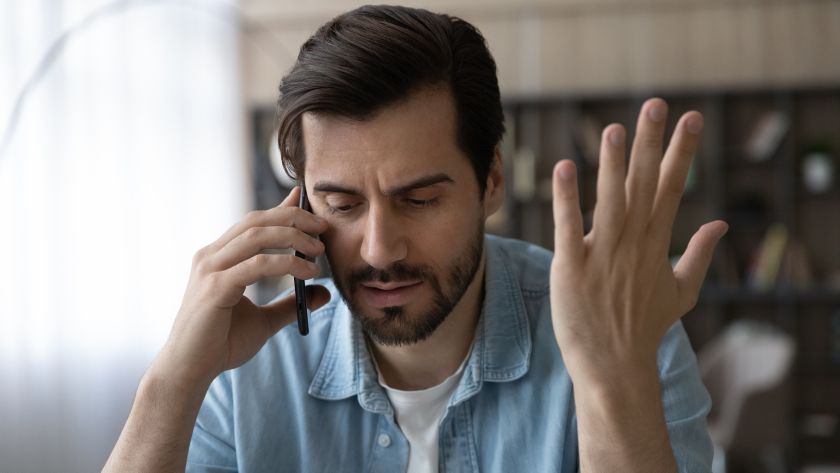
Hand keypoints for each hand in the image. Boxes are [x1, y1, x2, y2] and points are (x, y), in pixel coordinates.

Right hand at [153, 186, 330, 387]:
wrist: (189, 371)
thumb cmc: (219, 345)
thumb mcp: (264, 321)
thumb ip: (289, 304)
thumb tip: (324, 293)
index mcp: (217, 258)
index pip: (252, 223)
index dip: (281, 209)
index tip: (306, 203)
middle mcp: (210, 256)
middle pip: (256, 221)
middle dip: (293, 218)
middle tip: (323, 227)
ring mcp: (210, 269)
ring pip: (257, 236)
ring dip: (293, 236)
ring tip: (319, 249)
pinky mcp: (215, 287)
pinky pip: (257, 265)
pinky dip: (287, 263)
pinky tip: (308, 272)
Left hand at [549, 98, 727, 382]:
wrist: (614, 367)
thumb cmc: (644, 329)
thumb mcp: (681, 292)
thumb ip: (699, 254)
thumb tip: (720, 223)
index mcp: (656, 244)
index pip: (671, 188)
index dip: (680, 153)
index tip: (691, 119)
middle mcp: (632, 244)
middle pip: (644, 185)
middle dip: (651, 144)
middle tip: (656, 105)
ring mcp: (602, 255)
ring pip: (610, 201)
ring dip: (611, 164)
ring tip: (613, 129)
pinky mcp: (572, 268)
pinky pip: (569, 227)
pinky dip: (567, 198)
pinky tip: (564, 167)